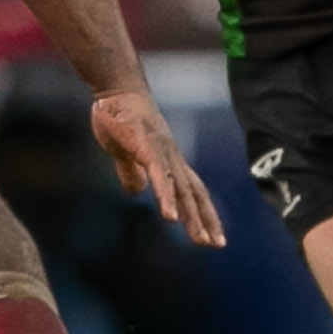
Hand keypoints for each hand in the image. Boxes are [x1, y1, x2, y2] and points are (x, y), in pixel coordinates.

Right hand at [89, 86, 225, 249]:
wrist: (116, 88)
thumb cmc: (120, 116)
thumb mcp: (126, 151)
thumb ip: (132, 171)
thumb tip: (136, 191)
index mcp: (168, 160)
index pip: (193, 191)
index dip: (205, 213)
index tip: (214, 238)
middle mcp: (171, 157)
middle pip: (192, 193)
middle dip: (204, 220)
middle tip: (216, 245)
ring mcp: (159, 151)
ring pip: (178, 187)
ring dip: (188, 213)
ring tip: (196, 236)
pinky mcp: (144, 145)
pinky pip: (158, 175)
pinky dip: (166, 195)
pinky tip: (169, 215)